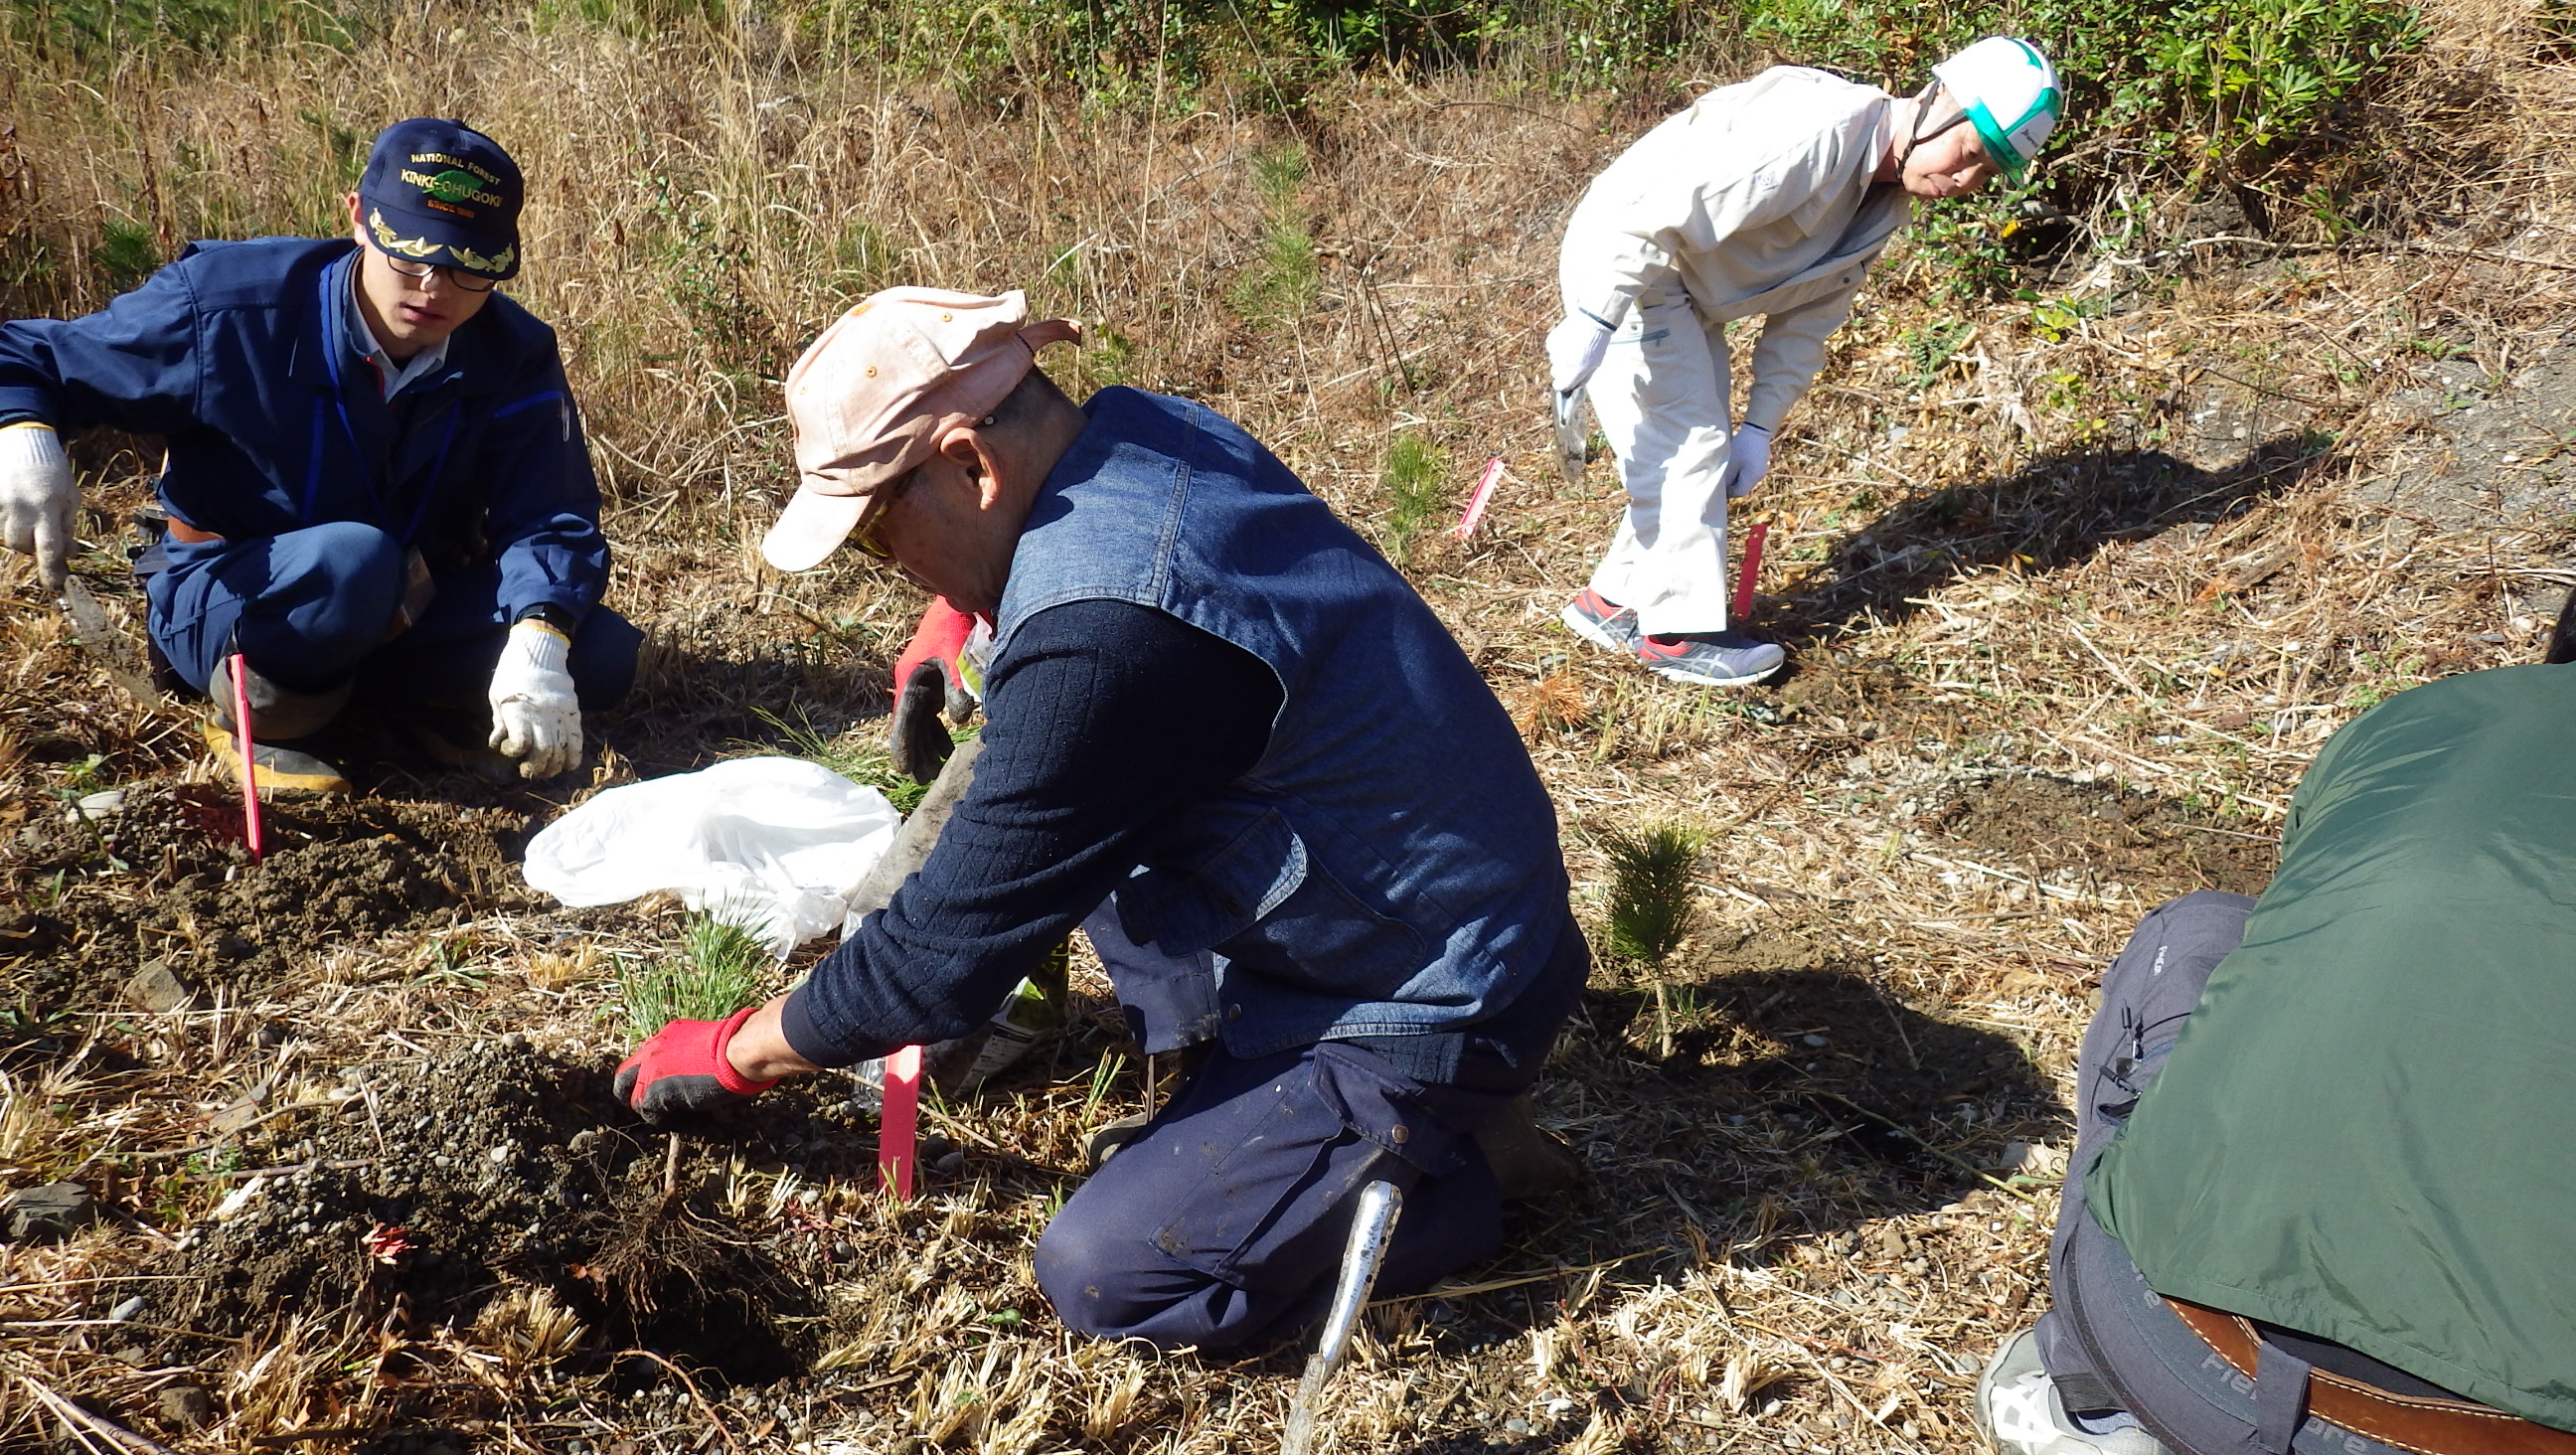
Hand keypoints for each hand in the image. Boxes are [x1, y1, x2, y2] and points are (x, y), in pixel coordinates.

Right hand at [0, 422, 76, 590]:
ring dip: (20, 534)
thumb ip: (67, 525)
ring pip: (6, 537)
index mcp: (47, 507)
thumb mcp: (70, 495)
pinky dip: (7, 523)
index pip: (49, 548)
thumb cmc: (52, 470)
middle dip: (33, 545)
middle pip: (22, 546)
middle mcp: (20, 509)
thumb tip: (68, 554)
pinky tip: (17, 508)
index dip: (52, 570)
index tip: (55, 586)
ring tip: (29, 514)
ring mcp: (0, 505)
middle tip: (42, 530)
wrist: (22, 441)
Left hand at [488, 618, 581, 777]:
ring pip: (561, 749)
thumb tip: (499, 743)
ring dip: (554, 765)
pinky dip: (575, 754)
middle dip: (536, 767)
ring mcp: (559, 714)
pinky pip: (577, 737)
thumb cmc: (512, 674)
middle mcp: (541, 715)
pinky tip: (570, 765)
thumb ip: (500, 722)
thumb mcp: (497, 696)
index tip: (510, 750)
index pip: (520, 744)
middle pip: (543, 752)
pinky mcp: (572, 711)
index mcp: (518, 711)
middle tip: (530, 771)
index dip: (514, 753)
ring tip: (547, 770)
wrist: (540, 652)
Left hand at [614, 1007, 780, 1118]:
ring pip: (635, 1100)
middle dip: (633, 1093)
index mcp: (668, 1034)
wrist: (737, 1050)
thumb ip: (694, 1053)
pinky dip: (664, 1121)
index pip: (645, 1058)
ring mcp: (650, 1072)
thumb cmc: (737, 1044)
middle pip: (624, 1078)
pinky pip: (650, 1115)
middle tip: (652, 1105)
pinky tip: (682, 1122)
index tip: (665, 1085)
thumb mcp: (708, 1042)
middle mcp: (652, 1050)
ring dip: (653, 1110)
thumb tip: (701, 1068)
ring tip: (673, 1116)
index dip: (650, 1074)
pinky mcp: (656, 1092)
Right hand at [890, 597, 976, 782]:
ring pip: (921, 725)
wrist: (961, 605)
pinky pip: (932, 717)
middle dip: (916, 754)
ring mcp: (924, 686)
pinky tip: (948, 751)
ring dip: (928, 747)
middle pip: (911, 727)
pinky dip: (939, 733)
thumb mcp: (957, 655)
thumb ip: (958, 686)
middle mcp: (913, 685)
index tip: (904, 771)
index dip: (903, 745)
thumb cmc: (957, 627)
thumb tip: (961, 719)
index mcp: (911, 679)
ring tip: (936, 772)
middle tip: (924, 781)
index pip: (904, 719)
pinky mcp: (935, 686)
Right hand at [1545, 313, 1613, 396]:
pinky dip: (1557, 347)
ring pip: (1554, 360)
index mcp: (1573, 371)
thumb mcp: (1596, 365)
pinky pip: (1551, 349)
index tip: (1567, 381)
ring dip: (1561, 357)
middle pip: (1555, 373)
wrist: (1592, 321)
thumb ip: (1584, 378)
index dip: (1563, 385)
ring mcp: (1554, 352)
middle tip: (1574, 361)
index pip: (1559, 386)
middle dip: (1563, 370)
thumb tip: (1576, 386)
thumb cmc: (1597, 344)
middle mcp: (1561, 363)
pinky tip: (1567, 340)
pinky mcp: (1551, 341)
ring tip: (1573, 347)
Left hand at [1719, 422, 1772, 498]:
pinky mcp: (1761, 462)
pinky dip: (1741, 470)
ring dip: (1736, 477)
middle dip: (1732, 485)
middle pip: (1744, 486)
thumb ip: (1727, 478)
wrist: (1757, 429)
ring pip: (1746, 479)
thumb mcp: (1730, 463)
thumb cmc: (1742, 446)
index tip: (1719, 488)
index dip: (1728, 493)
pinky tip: (1735, 463)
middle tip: (1721, 479)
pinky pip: (1750, 471)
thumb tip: (1722, 489)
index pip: (1740, 492)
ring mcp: (1761, 469)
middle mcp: (1759, 476)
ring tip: (1727, 469)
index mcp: (1753, 477)